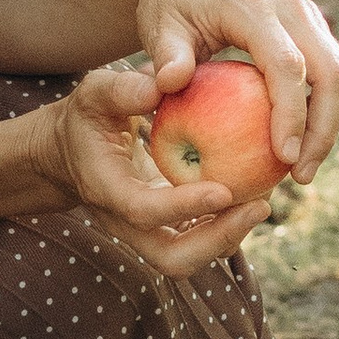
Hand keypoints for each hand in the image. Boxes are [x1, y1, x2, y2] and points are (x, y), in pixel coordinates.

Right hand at [30, 58, 276, 276]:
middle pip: (173, 258)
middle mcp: (127, 223)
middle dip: (219, 240)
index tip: (225, 189)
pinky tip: (257, 190)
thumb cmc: (88, 117)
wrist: (73, 153)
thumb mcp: (94, 93)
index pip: (144, 210)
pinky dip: (231, 223)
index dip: (184, 206)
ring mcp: (148, 232)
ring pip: (193, 256)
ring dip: (232, 234)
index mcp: (106, 190)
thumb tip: (165, 81)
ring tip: (265, 196)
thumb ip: (123, 89)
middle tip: (261, 206)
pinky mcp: (167, 229)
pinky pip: (202, 238)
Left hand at [119, 0, 338, 181]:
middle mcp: (292, 8)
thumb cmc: (172, 1)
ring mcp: (308, 16)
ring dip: (330, 125)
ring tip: (302, 169)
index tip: (282, 157)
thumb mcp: (159, 23)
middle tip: (301, 176)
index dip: (290, 113)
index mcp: (254, 7)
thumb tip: (168, 85)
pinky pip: (334, 73)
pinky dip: (325, 110)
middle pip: (331, 73)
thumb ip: (166, 54)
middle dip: (324, 130)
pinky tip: (300, 143)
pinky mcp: (314, 28)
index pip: (286, 65)